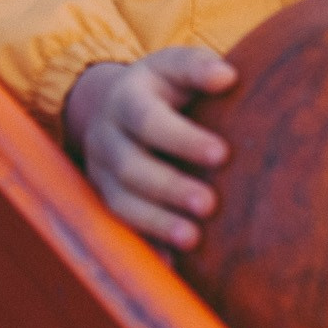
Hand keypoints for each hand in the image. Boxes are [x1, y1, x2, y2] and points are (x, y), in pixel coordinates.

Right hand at [62, 46, 235, 249]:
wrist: (117, 104)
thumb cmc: (164, 86)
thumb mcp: (176, 65)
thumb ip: (199, 67)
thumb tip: (227, 77)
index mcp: (125, 99)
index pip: (148, 120)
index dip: (182, 139)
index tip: (222, 154)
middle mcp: (106, 137)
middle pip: (130, 167)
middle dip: (169, 187)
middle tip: (210, 204)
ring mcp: (100, 172)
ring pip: (121, 202)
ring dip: (156, 223)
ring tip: (194, 239)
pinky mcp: (105, 200)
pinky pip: (121, 228)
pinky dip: (146, 246)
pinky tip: (173, 262)